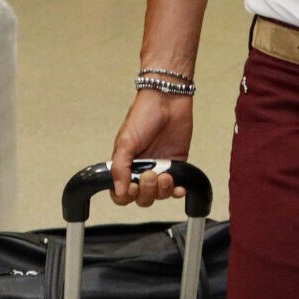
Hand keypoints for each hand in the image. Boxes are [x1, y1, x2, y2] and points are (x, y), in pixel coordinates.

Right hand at [108, 89, 192, 206]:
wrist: (167, 100)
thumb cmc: (143, 116)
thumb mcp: (125, 141)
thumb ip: (120, 168)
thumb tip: (119, 191)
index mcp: (125, 165)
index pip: (121, 193)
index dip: (126, 196)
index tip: (132, 187)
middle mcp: (141, 170)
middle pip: (141, 198)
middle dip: (146, 191)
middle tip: (150, 175)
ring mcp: (160, 169)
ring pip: (159, 195)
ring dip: (162, 191)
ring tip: (165, 175)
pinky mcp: (177, 166)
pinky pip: (176, 187)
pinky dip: (177, 191)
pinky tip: (179, 187)